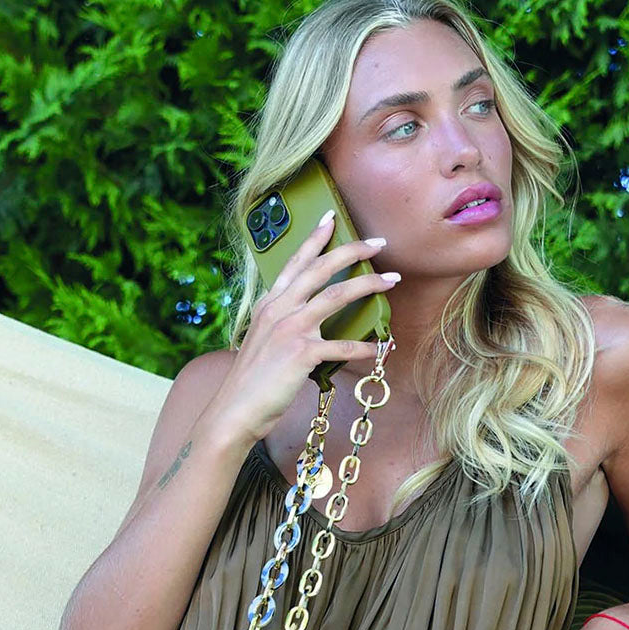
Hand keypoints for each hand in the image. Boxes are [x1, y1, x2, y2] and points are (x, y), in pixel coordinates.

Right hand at [211, 212, 399, 445]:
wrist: (236, 410)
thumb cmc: (251, 382)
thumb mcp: (262, 342)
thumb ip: (281, 325)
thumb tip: (307, 322)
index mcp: (269, 304)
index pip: (295, 262)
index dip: (315, 238)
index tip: (332, 219)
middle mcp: (279, 310)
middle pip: (321, 269)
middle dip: (353, 251)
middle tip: (378, 242)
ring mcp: (291, 329)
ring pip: (337, 296)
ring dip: (369, 285)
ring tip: (392, 279)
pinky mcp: (302, 353)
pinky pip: (344, 345)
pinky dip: (366, 347)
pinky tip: (381, 348)